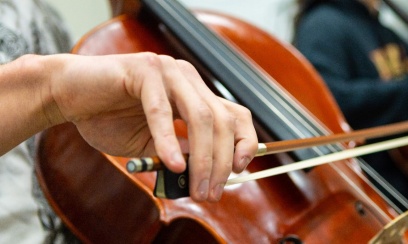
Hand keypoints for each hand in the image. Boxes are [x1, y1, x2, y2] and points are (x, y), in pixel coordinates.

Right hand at [43, 53, 257, 201]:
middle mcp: (186, 78)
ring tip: (196, 186)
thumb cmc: (106, 117)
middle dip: (220, 162)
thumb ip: (180, 151)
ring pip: (200, 116)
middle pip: (221, 121)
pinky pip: (161, 110)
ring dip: (202, 157)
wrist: (64, 96)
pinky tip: (172, 164)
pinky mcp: (143, 70)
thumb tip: (208, 173)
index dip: (244, 142)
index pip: (235, 115)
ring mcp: (167, 71)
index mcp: (194, 92)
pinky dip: (168, 140)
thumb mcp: (152, 143)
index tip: (240, 170)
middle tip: (211, 193)